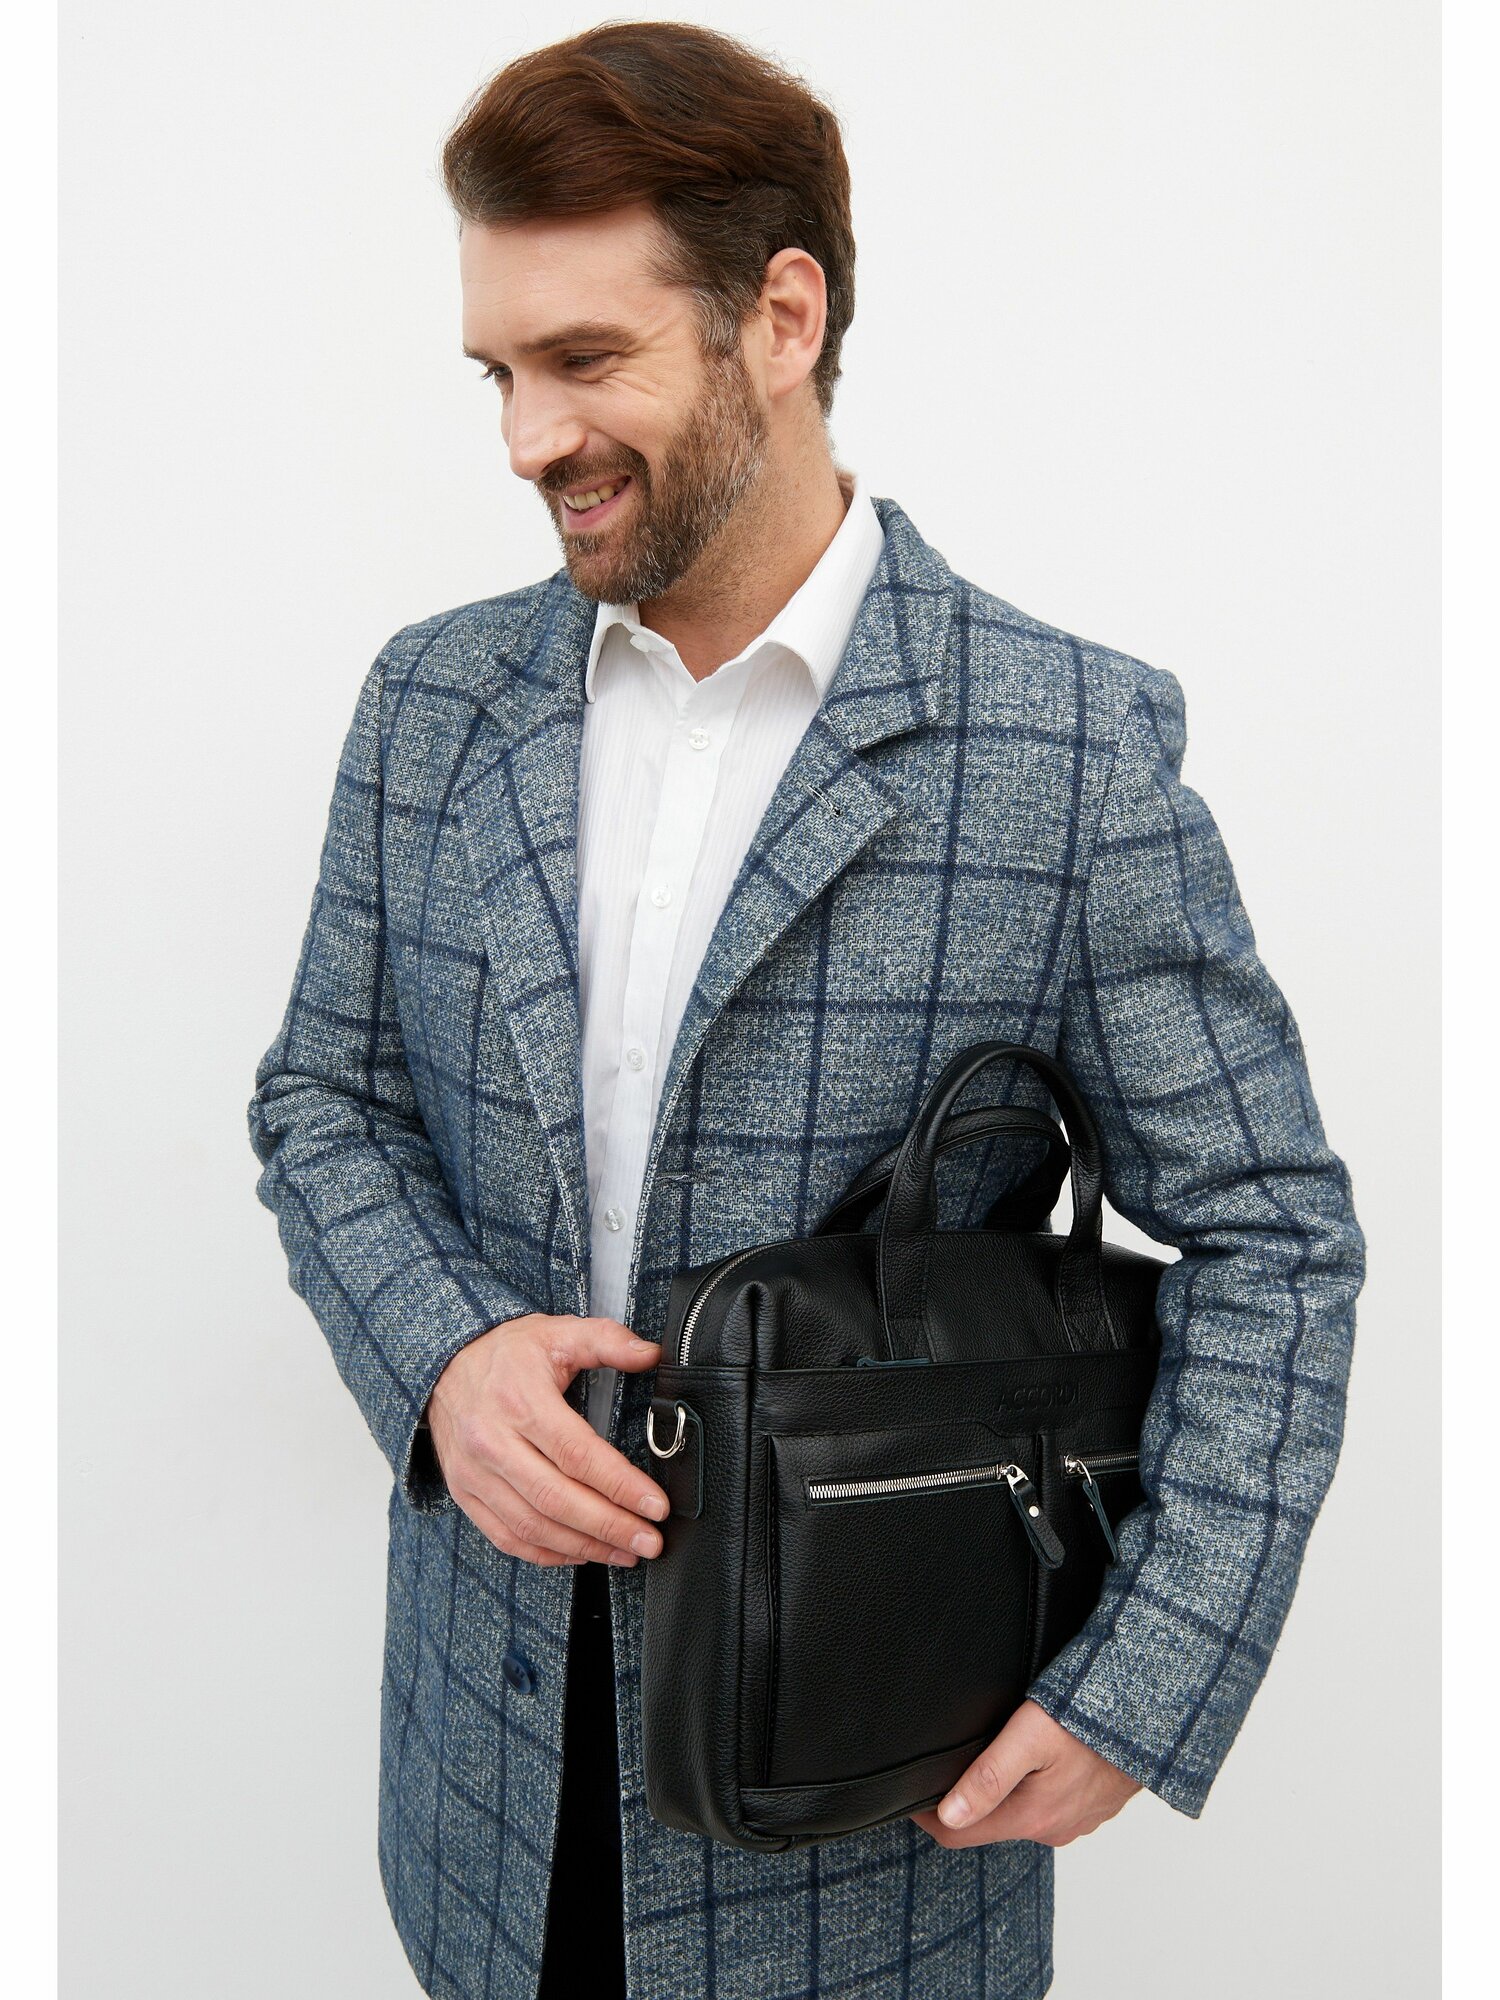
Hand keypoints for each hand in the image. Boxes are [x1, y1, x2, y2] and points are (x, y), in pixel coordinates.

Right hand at [426, 1313, 668, 1567]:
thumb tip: (651, 1354)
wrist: (443, 1367)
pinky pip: (507, 1537)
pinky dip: (548, 1554)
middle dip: (610, 1526)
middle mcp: (492, 1442)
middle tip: (650, 1541)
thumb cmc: (506, 1353)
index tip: (655, 1505)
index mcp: (519, 1400)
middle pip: (556, 1499)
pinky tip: (582, 1553)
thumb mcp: (557, 1332)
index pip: (576, 1454)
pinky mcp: (465, 1495)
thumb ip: (607, 1340)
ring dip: (585, 1547)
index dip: (620, 1484)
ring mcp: (474, 1474)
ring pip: (533, 1526)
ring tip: (626, 1552)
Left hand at [909, 1700, 1142, 1847]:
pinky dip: (1032, 1788)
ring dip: (1000, 1792)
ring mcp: (1074, 1821)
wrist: (1153, 1715)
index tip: (908, 1793)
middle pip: (987, 1823)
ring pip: (1019, 1814)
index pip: (958, 1835)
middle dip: (962, 1800)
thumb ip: (988, 1777)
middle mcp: (1052, 1828)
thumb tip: (946, 1815)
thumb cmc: (1092, 1718)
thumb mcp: (1030, 1737)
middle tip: (945, 1762)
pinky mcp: (1090, 1808)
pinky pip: (1048, 1805)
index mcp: (1032, 1817)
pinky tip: (1034, 1759)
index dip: (926, 1815)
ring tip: (989, 1753)